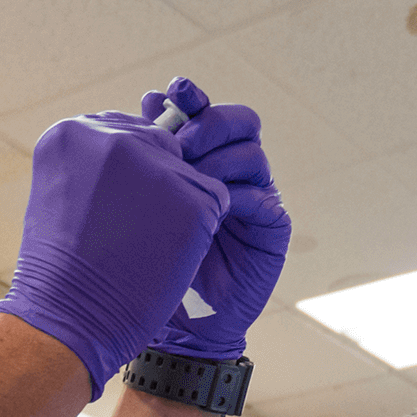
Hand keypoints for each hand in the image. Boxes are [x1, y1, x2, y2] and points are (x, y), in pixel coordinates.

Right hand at [0, 103, 228, 398]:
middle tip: (134, 229)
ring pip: (190, 174)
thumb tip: (141, 156)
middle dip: (158, 184)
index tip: (114, 208)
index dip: (130, 174)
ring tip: (146, 244)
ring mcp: (156, 166)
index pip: (127, 133)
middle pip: (162, 147)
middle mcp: (114, 137)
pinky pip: (215, 201)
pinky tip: (169, 254)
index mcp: (73, 132)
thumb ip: (96, 165)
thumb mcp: (63, 197)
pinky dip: (200, 230)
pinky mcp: (193, 199)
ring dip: (179, 209)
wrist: (68, 321)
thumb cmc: (61, 270)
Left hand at [139, 80, 289, 361]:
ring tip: (190, 181)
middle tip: (181, 144)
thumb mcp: (143, 204)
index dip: (192, 97)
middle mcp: (233, 171)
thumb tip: (151, 99)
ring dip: (219, 161)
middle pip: (240, 121)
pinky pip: (263, 198)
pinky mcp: (273, 228)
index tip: (171, 91)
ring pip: (252, 154)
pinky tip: (212, 211)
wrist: (177, 326)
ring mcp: (256, 197)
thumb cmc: (152, 262)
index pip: (205, 111)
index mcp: (203, 157)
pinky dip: (236, 199)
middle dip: (210, 123)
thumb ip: (150, 156)